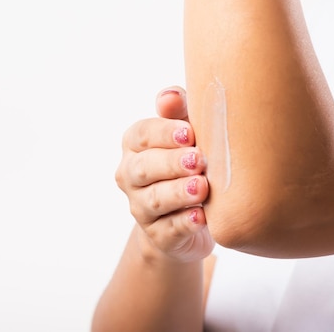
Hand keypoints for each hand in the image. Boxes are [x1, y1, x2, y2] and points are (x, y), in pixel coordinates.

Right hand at [115, 86, 213, 261]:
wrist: (190, 215)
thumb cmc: (189, 161)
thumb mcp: (186, 133)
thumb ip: (179, 111)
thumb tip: (170, 96)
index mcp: (135, 145)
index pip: (141, 135)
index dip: (164, 133)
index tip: (189, 133)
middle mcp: (131, 176)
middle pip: (144, 168)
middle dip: (171, 163)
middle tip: (198, 159)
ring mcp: (141, 208)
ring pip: (154, 200)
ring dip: (178, 193)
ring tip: (202, 187)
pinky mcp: (158, 236)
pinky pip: (168, 230)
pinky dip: (184, 223)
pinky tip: (201, 217)